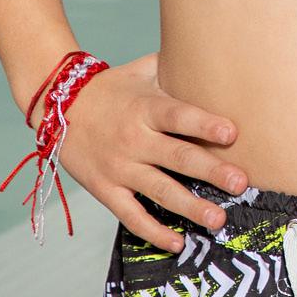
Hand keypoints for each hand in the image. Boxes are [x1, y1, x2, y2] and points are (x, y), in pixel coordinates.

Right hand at [31, 52, 246, 252]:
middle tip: (239, 183)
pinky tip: (177, 243)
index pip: (178, 115)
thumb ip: (174, 67)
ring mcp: (119, 167)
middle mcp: (133, 139)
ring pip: (159, 190)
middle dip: (211, 171)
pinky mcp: (106, 189)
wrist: (57, 106)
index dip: (204, 124)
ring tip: (217, 219)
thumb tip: (213, 53)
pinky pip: (132, 215)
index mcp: (144, 108)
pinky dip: (154, 232)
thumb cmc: (110, 89)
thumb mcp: (140, 72)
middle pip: (176, 156)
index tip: (232, 133)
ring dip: (190, 207)